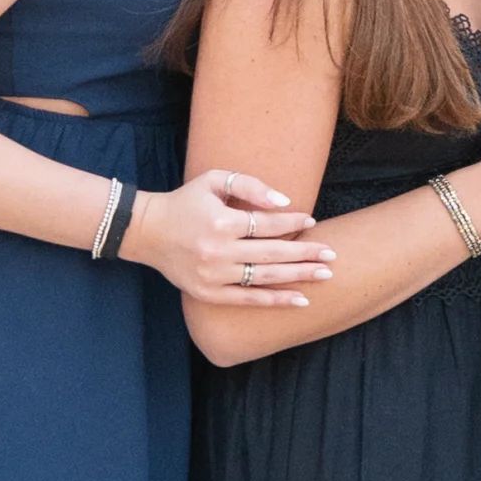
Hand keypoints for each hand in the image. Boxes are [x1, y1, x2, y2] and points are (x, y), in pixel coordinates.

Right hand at [136, 167, 334, 309]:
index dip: (292, 221)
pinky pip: (248, 299)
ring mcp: (213, 276)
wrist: (147, 231)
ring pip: (265, 278)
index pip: (266, 223)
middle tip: (332, 255)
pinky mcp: (208, 293)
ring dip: (298, 277)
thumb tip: (285, 201)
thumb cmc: (186, 201)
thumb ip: (250, 185)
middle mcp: (218, 251)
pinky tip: (300, 299)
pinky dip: (275, 300)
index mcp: (221, 221)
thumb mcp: (215, 180)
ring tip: (325, 275)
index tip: (311, 219)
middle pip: (273, 253)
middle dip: (306, 253)